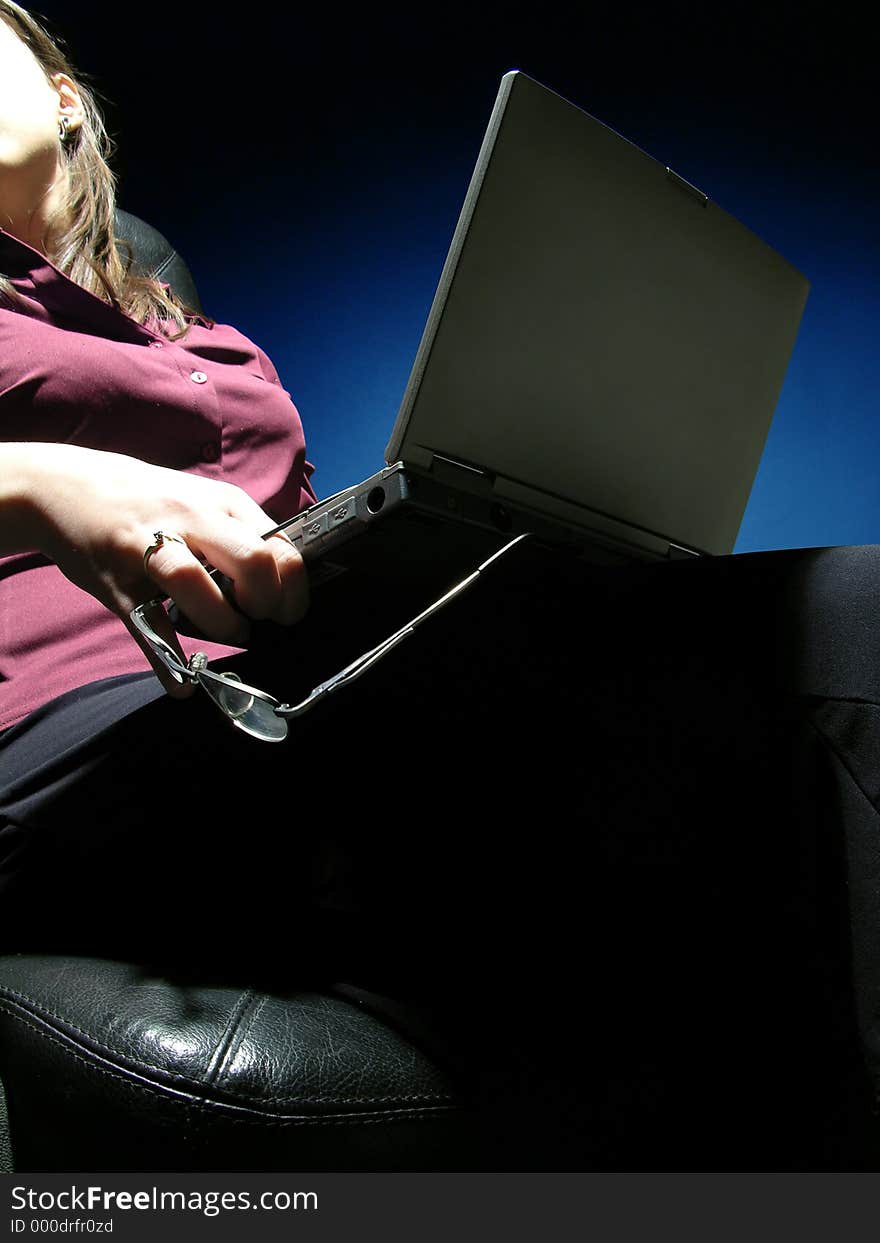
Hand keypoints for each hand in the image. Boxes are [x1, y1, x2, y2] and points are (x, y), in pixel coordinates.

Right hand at [21, 443, 308, 695]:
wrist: (61, 487)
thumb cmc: (145, 499)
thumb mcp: (202, 501)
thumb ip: (240, 534)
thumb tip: (283, 576)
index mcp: (223, 503)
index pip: (282, 546)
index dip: (293, 589)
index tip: (285, 610)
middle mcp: (191, 519)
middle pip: (252, 561)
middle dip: (266, 603)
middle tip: (257, 619)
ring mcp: (149, 548)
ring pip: (195, 584)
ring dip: (223, 623)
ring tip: (228, 631)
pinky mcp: (116, 582)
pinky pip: (146, 628)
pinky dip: (168, 663)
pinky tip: (182, 685)